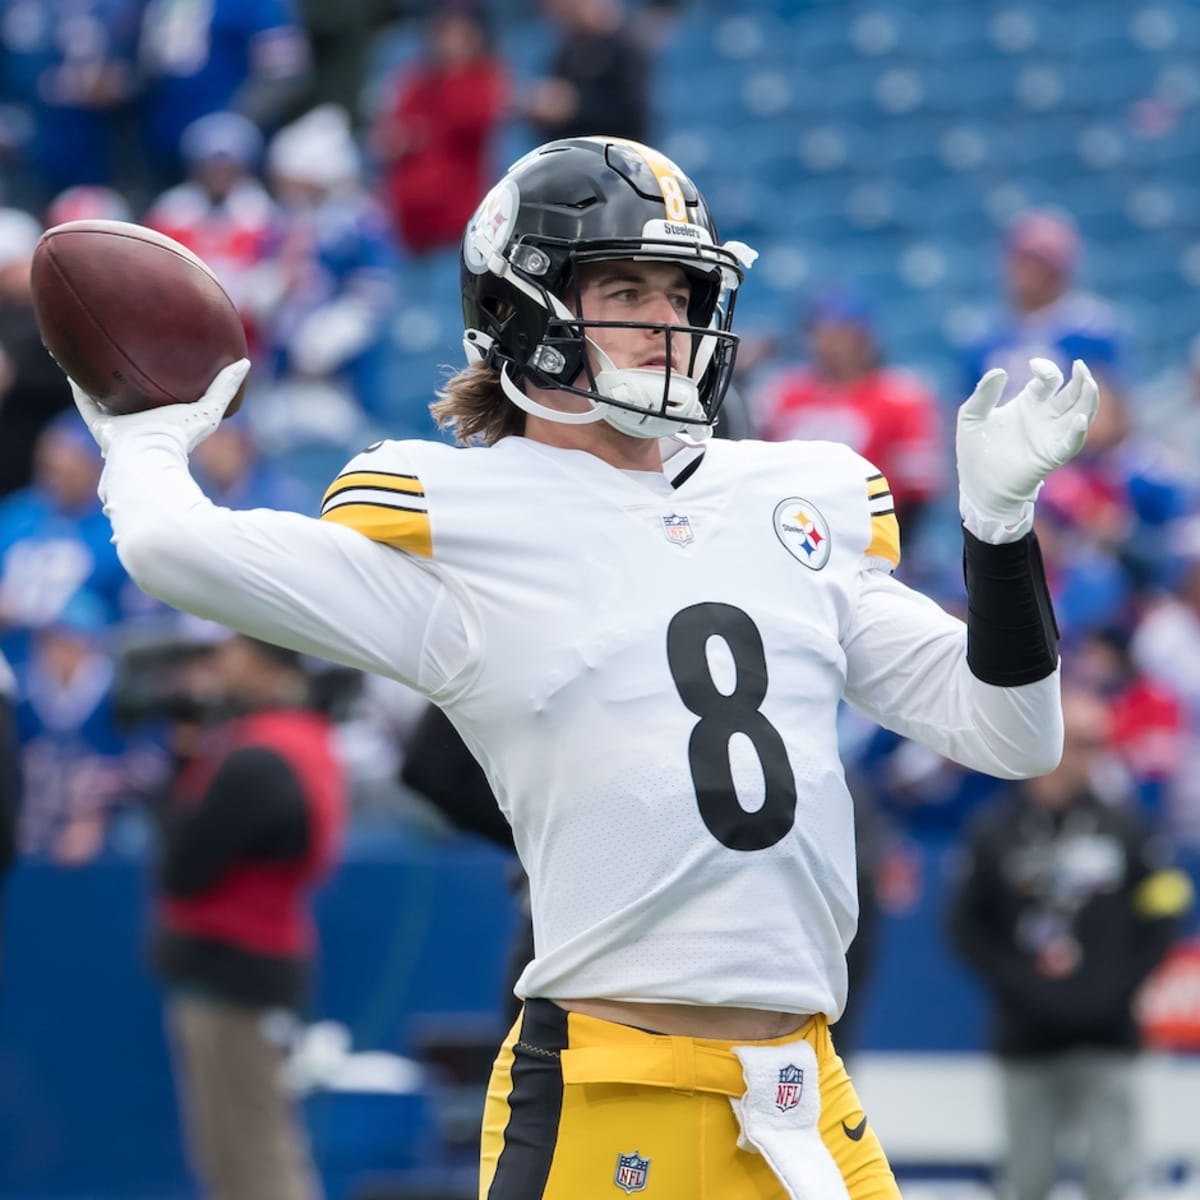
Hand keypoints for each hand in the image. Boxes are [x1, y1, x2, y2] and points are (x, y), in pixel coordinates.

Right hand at [70, 359, 250, 457]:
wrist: (149, 458)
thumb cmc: (180, 438)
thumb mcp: (208, 411)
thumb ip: (224, 388)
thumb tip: (244, 363)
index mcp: (163, 426)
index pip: (160, 406)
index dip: (158, 391)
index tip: (157, 373)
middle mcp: (140, 429)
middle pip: (133, 404)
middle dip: (130, 387)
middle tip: (127, 364)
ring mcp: (118, 430)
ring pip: (107, 401)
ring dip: (101, 382)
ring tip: (94, 357)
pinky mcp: (99, 427)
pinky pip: (86, 400)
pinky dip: (78, 383)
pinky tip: (72, 360)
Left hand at [956, 357, 1098, 539]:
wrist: (977, 485)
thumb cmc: (975, 451)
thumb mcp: (971, 417)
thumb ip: (983, 394)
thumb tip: (1000, 371)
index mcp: (1028, 403)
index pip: (1049, 380)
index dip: (1047, 368)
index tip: (1033, 365)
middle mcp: (1045, 417)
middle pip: (1073, 393)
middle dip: (1080, 378)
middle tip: (1079, 365)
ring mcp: (1050, 436)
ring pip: (1081, 412)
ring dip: (1088, 398)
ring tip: (1088, 382)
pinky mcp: (1050, 456)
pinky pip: (1071, 443)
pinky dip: (1077, 432)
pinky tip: (1078, 419)